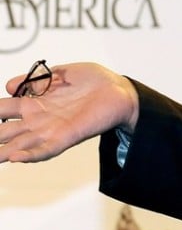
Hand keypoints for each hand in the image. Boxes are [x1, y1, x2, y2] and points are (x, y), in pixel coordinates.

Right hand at [0, 62, 138, 162]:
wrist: (121, 91)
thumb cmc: (95, 80)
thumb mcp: (64, 72)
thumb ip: (37, 78)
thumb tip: (9, 85)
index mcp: (34, 103)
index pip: (2, 110)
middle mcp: (38, 120)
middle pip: (4, 132)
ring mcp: (50, 130)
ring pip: (19, 146)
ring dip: (3, 153)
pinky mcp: (67, 137)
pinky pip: (45, 150)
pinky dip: (30, 155)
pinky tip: (15, 157)